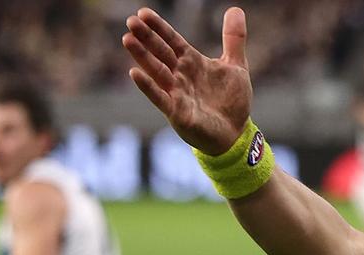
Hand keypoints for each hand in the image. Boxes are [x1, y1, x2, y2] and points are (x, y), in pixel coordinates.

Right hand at [122, 6, 251, 154]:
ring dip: (142, 57)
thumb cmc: (232, 101)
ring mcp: (177, 93)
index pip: (172, 41)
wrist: (236, 133)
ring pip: (157, 72)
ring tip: (127, 39)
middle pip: (161, 53)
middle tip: (130, 21)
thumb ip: (233, 39)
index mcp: (192, 62)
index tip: (143, 12)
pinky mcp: (178, 112)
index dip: (160, 28)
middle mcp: (181, 76)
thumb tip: (236, 9)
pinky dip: (148, 87)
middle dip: (147, 38)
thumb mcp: (236, 65)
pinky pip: (160, 98)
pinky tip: (134, 73)